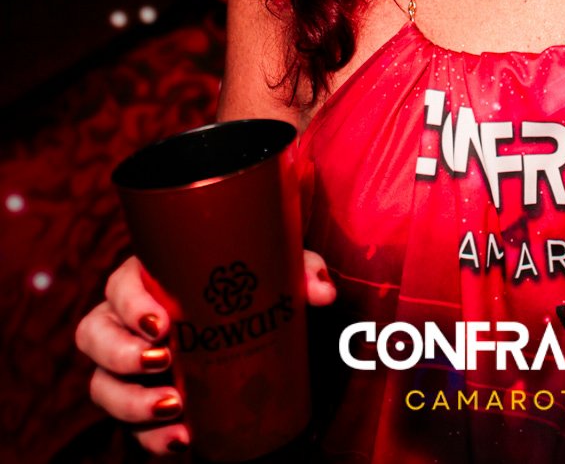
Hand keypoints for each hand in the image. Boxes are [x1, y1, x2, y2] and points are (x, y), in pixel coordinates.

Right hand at [76, 252, 335, 454]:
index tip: (164, 322)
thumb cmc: (250, 288)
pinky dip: (152, 438)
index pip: (119, 284)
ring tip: (174, 406)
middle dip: (121, 353)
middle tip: (164, 361)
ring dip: (131, 401)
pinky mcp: (140, 403)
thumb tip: (323, 292)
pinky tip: (182, 439)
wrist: (252, 331)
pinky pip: (129, 427)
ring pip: (100, 384)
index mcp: (150, 278)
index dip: (130, 303)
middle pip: (94, 333)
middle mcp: (126, 320)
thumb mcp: (275, 273)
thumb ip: (300, 272)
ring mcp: (127, 365)